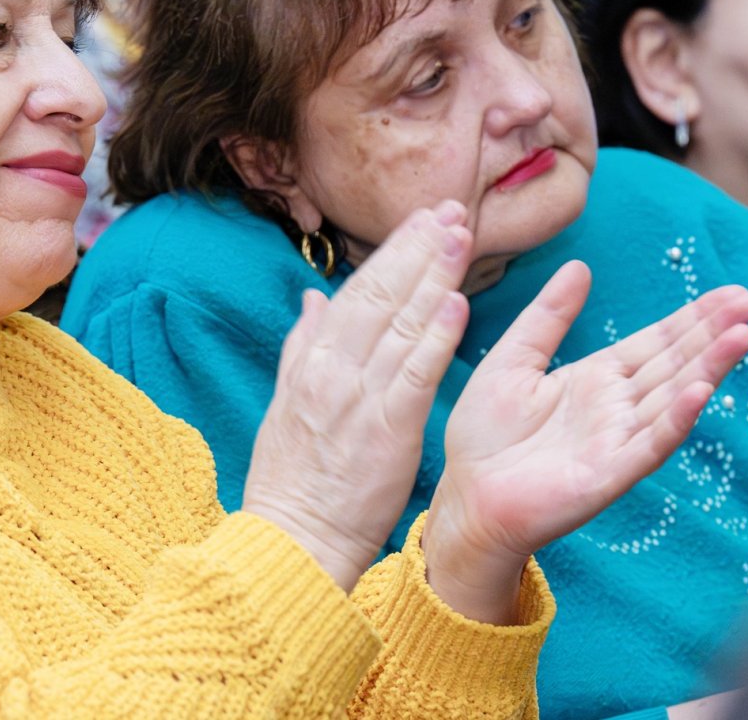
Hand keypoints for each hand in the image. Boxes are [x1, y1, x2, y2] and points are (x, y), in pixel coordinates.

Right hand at [242, 202, 473, 590]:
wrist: (294, 539)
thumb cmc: (292, 478)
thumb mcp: (285, 403)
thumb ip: (302, 346)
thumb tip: (313, 298)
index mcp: (312, 362)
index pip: (358, 291)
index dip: (393, 252)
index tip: (423, 219)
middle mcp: (333, 370)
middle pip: (381, 295)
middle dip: (419, 248)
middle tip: (453, 209)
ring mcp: (359, 398)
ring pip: (401, 324)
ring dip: (435, 276)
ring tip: (462, 236)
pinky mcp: (387, 431)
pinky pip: (414, 375)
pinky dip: (435, 338)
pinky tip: (458, 305)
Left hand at [424, 261, 747, 622]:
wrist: (467, 498)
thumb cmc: (485, 435)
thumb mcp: (513, 359)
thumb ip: (549, 316)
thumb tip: (581, 266)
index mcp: (597, 378)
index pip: (656, 341)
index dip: (694, 317)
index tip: (733, 291)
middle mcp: (616, 407)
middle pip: (675, 363)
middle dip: (713, 333)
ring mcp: (617, 441)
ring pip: (672, 398)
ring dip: (708, 368)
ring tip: (741, 336)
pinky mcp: (608, 475)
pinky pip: (648, 445)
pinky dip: (675, 420)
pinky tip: (700, 393)